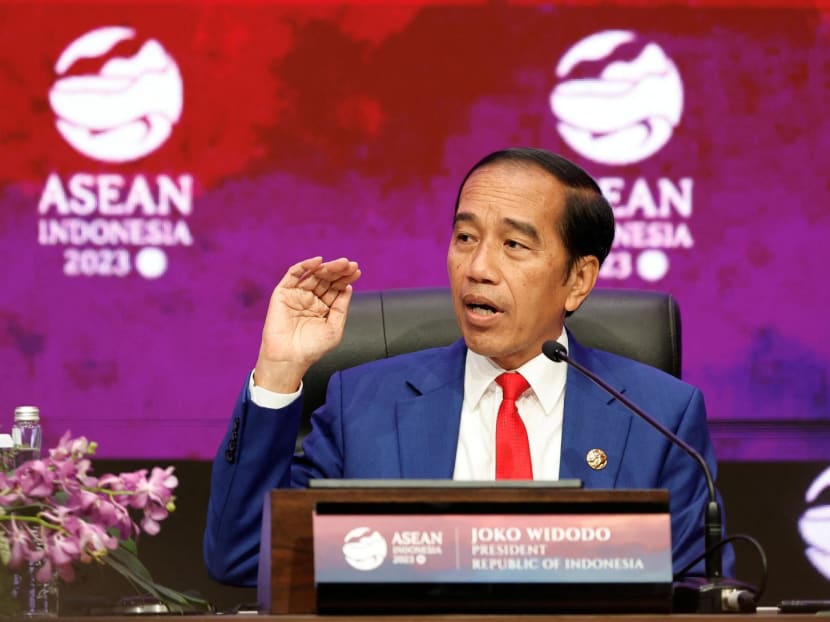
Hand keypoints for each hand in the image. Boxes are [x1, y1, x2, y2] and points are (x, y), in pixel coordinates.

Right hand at [253, 257, 360, 392]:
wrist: (290, 358)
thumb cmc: (312, 348)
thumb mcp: (334, 328)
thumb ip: (341, 308)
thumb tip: (348, 288)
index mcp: (324, 307)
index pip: (336, 288)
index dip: (346, 279)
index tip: (357, 272)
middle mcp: (311, 299)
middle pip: (326, 279)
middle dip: (339, 271)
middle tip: (350, 264)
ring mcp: (297, 294)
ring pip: (313, 275)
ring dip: (327, 267)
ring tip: (341, 263)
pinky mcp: (283, 293)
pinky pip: (294, 275)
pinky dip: (305, 266)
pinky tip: (318, 261)